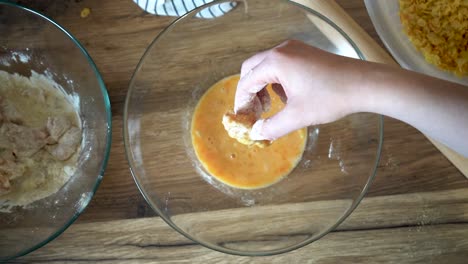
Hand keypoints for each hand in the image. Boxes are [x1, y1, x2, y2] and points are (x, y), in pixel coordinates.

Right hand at [234, 40, 365, 139]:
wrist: (365, 84)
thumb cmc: (331, 97)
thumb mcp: (297, 116)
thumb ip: (272, 127)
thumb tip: (256, 134)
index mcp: (275, 62)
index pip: (246, 82)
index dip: (242, 103)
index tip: (244, 120)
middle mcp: (282, 50)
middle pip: (252, 70)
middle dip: (250, 92)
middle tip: (256, 113)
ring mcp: (295, 49)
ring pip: (266, 67)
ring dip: (263, 87)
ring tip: (272, 106)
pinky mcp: (305, 53)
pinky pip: (281, 65)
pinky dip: (277, 81)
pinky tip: (289, 97)